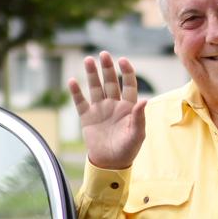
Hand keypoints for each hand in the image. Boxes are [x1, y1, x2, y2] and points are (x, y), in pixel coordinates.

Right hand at [67, 51, 146, 169]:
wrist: (109, 164)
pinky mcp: (87, 117)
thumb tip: (144, 100)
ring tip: (88, 60)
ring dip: (92, 74)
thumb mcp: (137, 135)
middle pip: (111, 82)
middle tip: (104, 54)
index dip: (127, 72)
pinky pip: (80, 102)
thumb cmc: (127, 150)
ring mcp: (100, 109)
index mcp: (128, 107)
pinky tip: (72, 81)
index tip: (122, 60)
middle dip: (107, 68)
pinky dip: (76, 92)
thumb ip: (139, 118)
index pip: (128, 85)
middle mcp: (114, 104)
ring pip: (95, 87)